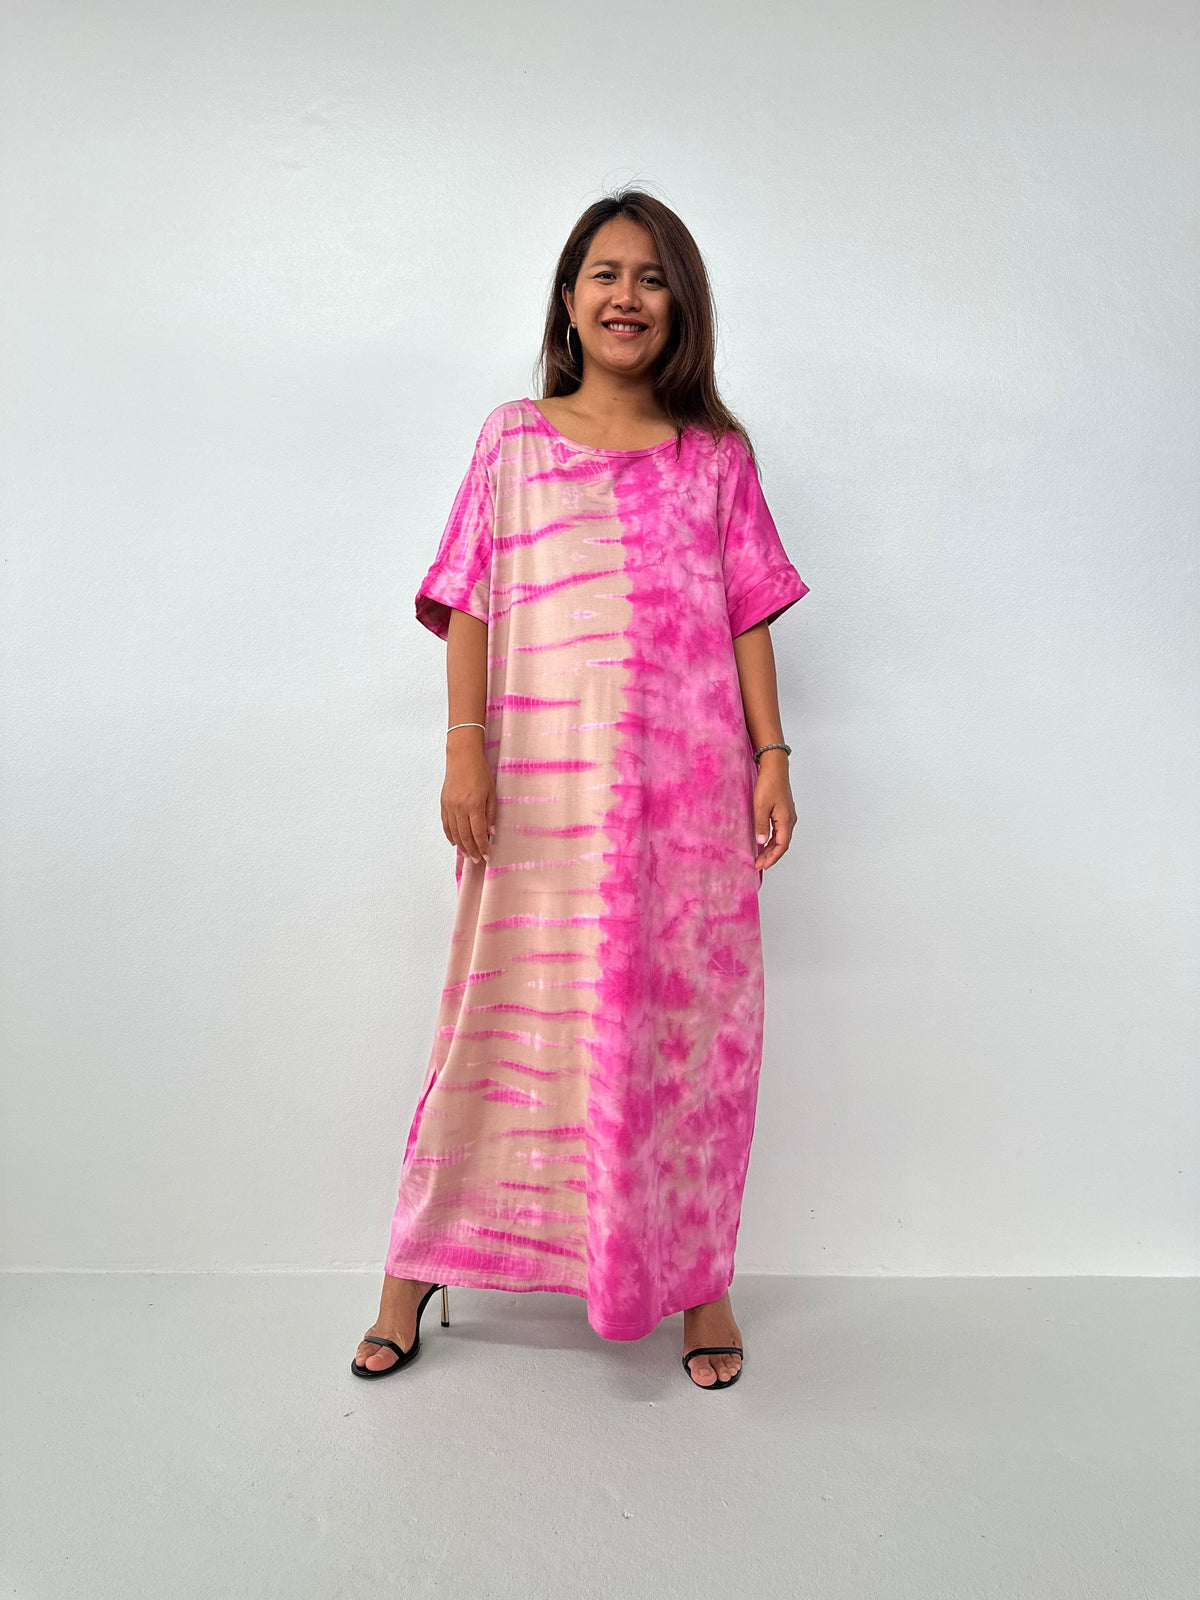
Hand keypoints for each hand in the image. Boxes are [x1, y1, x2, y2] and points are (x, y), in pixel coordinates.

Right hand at [441, 750, 496, 862]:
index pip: (478, 833)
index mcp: (474, 806)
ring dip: (461, 846)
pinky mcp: (443, 804)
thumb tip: (490, 833)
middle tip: (477, 860)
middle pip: (465, 836)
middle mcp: (460, 808)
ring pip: (454, 833)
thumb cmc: (480, 773)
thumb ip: (491, 814)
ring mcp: (449, 806)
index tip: (487, 856)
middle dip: (472, 850)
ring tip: (468, 855)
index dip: (483, 847)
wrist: (462, 757)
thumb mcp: (492, 793)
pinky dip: (450, 835)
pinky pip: (446, 824)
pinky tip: (455, 842)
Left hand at [752, 756, 795, 870]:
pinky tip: (763, 841)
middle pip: (782, 844)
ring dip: (771, 848)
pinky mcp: (783, 811)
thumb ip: (761, 826)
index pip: (781, 846)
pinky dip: (772, 839)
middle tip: (758, 864)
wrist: (775, 768)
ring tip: (760, 856)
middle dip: (770, 856)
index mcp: (786, 821)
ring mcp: (787, 816)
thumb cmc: (769, 784)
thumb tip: (761, 842)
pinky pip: (779, 830)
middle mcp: (789, 820)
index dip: (771, 858)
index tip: (761, 865)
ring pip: (781, 838)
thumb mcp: (761, 806)